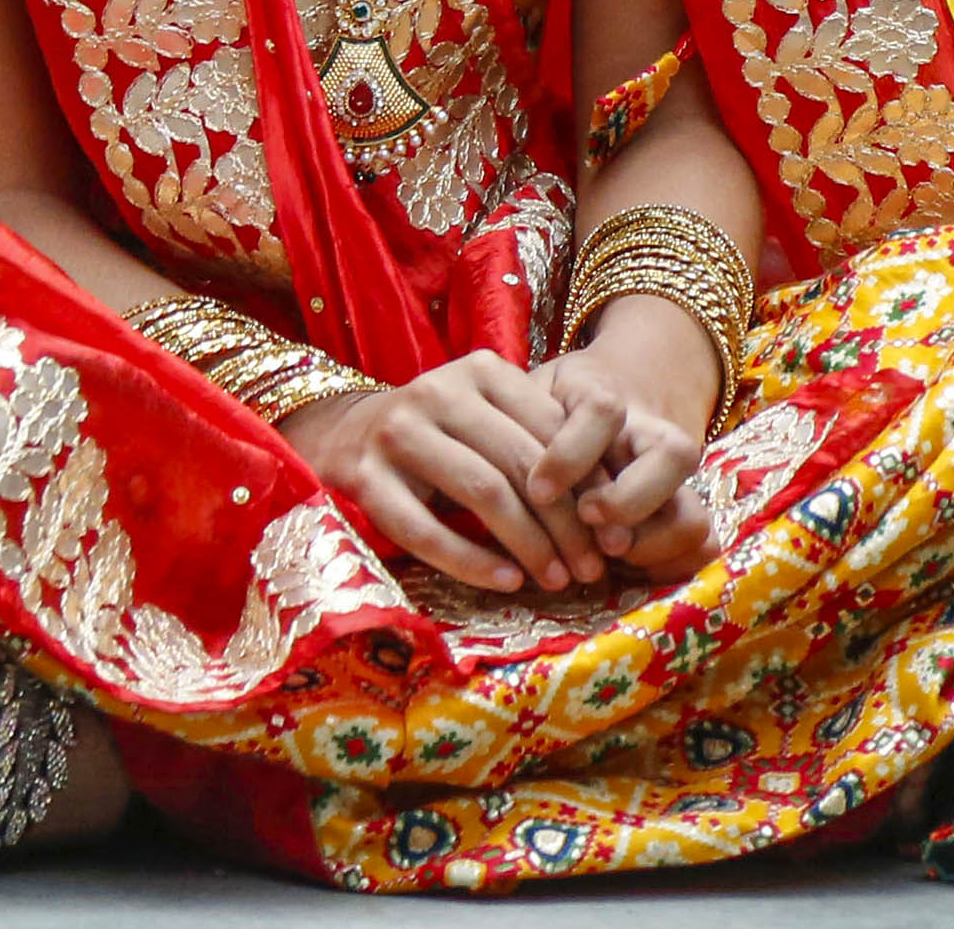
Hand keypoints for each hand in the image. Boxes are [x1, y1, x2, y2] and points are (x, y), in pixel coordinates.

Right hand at [275, 350, 626, 593]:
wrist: (340, 435)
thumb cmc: (437, 437)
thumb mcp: (487, 421)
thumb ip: (537, 443)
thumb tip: (610, 505)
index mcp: (480, 371)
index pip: (550, 430)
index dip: (589, 486)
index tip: (613, 535)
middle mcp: (438, 390)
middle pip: (521, 463)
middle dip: (565, 524)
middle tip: (591, 570)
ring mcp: (397, 431)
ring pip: (482, 492)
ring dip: (528, 544)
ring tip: (555, 580)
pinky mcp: (364, 476)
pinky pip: (426, 528)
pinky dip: (472, 560)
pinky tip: (505, 582)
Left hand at [527, 342, 712, 574]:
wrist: (610, 393)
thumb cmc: (548, 409)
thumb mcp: (527, 399)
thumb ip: (511, 428)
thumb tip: (479, 485)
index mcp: (602, 396)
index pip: (602, 410)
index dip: (571, 455)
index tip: (539, 489)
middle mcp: (651, 435)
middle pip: (673, 455)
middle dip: (627, 502)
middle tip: (587, 524)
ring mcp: (674, 484)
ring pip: (693, 514)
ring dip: (649, 546)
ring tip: (602, 557)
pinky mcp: (688, 513)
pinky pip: (701, 547)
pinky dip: (668, 567)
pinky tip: (624, 571)